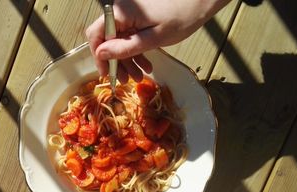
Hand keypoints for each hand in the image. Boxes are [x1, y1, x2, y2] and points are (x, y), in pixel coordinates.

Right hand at [86, 0, 230, 82]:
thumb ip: (124, 48)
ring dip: (127, 59)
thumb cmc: (181, 17)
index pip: (96, 35)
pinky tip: (146, 64)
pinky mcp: (138, 17)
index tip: (106, 73)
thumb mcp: (151, 39)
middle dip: (116, 61)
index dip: (99, 56)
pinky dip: (135, 50)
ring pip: (119, 40)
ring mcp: (129, 14)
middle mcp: (121, 11)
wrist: (200, 1)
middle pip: (107, 39)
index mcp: (120, 13)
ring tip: (139, 75)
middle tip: (126, 80)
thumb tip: (101, 54)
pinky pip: (130, 35)